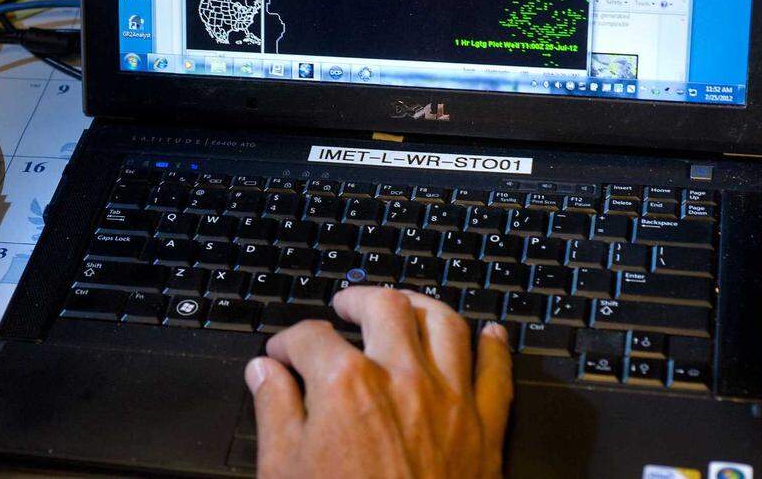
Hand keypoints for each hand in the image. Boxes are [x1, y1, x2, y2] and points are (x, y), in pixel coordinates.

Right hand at [244, 287, 512, 478]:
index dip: (289, 340)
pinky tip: (490, 333)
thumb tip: (264, 374)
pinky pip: (497, 371)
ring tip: (404, 306)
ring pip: (444, 322)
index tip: (282, 353)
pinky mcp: (485, 429)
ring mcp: (449, 400)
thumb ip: (274, 411)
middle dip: (357, 300)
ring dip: (421, 305)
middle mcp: (402, 378)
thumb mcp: (283, 471)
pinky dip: (495, 346)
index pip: (310, 336)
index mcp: (345, 385)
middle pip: (384, 306)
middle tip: (343, 307)